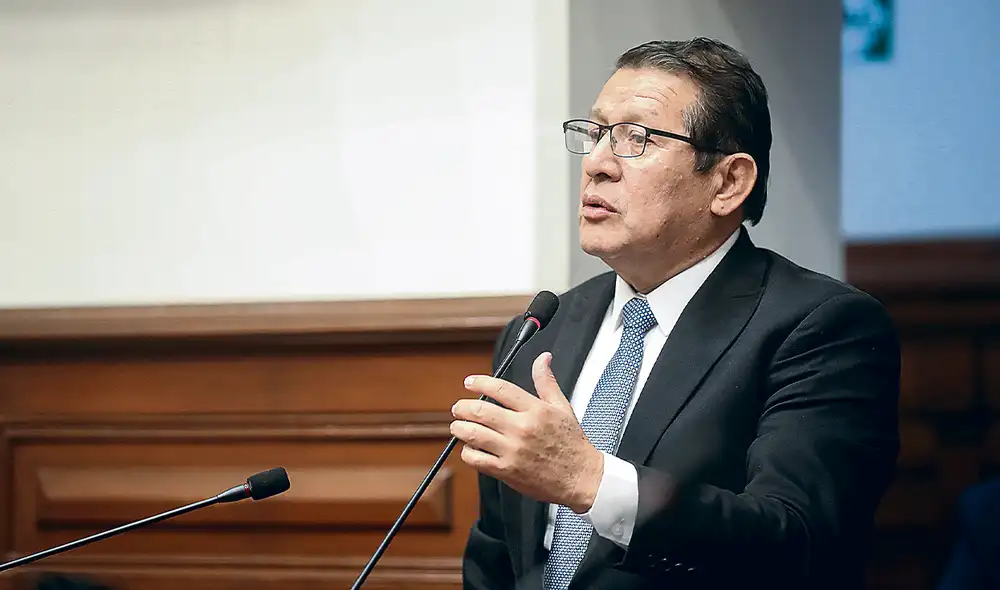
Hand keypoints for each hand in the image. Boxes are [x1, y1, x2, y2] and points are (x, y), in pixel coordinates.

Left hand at [450, 351, 603, 512]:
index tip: (470, 383)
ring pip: (474, 434)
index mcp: (535, 410)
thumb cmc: (571, 444)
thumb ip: (546, 381)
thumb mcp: (562, 407)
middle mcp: (522, 428)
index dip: (480, 383)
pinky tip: (471, 449)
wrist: (580, 478)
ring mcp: (513, 450)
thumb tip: (542, 359)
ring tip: (458, 426)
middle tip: (458, 408)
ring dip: (460, 428)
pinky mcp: (507, 471)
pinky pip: (477, 459)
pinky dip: (468, 452)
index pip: (500, 389)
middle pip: (481, 411)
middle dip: (463, 407)